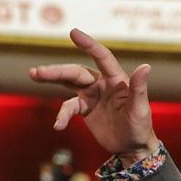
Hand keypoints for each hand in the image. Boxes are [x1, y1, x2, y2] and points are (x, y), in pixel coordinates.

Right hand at [30, 29, 158, 163]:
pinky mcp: (85, 108)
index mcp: (116, 78)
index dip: (88, 45)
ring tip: (34, 75)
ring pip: (68, 82)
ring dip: (52, 78)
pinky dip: (62, 115)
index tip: (73, 33)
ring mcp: (92, 95)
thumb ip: (139, 88)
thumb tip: (146, 66)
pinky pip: (69, 108)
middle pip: (76, 72)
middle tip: (37, 72)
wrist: (132, 148)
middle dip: (57, 71)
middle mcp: (102, 83)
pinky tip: (57, 125)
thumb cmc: (140, 127)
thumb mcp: (140, 109)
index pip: (101, 57)